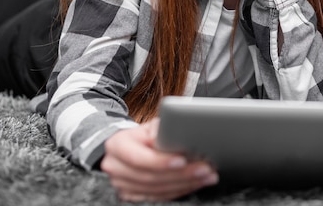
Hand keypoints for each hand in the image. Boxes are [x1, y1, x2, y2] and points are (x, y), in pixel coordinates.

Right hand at [100, 118, 218, 201]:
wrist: (128, 147)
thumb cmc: (144, 135)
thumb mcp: (151, 126)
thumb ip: (162, 130)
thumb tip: (180, 135)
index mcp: (117, 146)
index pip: (139, 157)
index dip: (161, 161)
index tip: (183, 160)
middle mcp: (116, 167)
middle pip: (150, 177)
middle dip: (181, 174)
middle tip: (205, 169)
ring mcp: (122, 185)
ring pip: (156, 190)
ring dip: (185, 184)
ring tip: (207, 176)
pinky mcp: (131, 196)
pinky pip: (158, 197)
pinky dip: (180, 191)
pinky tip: (195, 184)